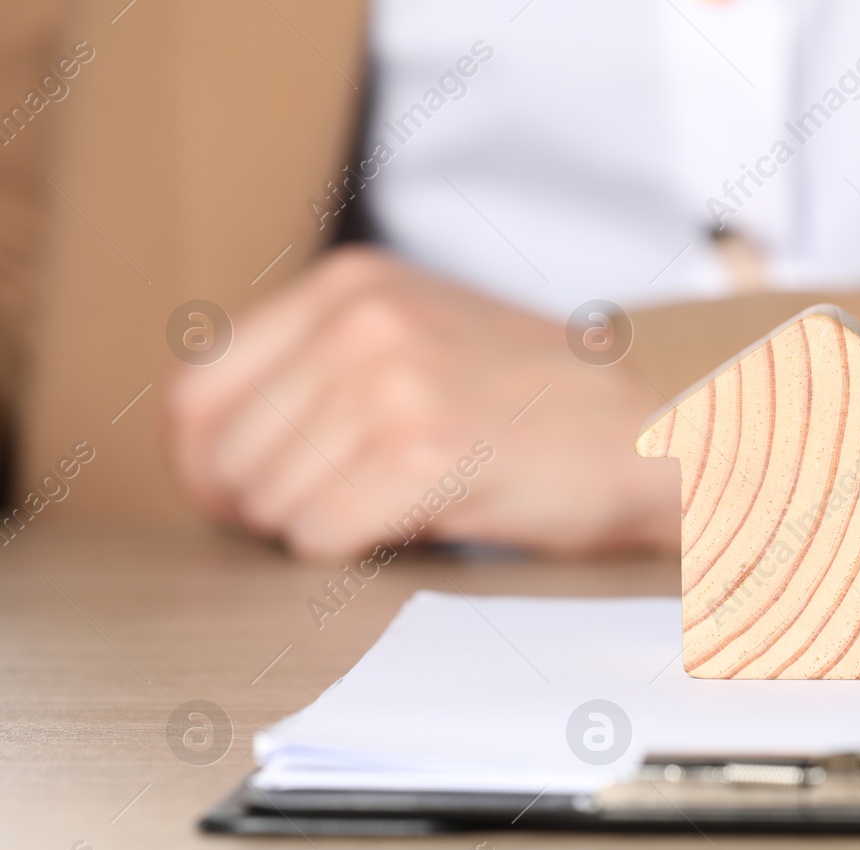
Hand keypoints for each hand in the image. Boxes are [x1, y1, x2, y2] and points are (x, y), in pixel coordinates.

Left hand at [164, 246, 679, 560]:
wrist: (656, 432)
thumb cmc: (542, 406)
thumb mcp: (421, 339)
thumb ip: (319, 366)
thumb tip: (210, 450)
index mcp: (351, 283)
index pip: (199, 388)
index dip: (206, 463)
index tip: (239, 499)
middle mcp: (361, 320)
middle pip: (225, 452)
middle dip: (262, 505)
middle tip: (330, 517)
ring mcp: (391, 381)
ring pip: (269, 499)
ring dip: (315, 529)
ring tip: (390, 511)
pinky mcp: (424, 450)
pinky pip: (319, 534)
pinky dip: (353, 551)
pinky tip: (413, 526)